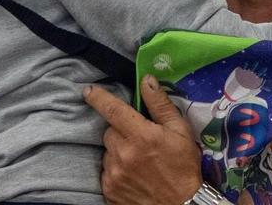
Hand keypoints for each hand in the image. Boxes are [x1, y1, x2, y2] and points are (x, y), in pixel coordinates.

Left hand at [84, 75, 201, 204]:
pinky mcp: (109, 190)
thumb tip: (146, 80)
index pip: (113, 110)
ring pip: (107, 152)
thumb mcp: (180, 132)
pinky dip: (116, 170)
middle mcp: (124, 154)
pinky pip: (106, 172)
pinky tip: (133, 174)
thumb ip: (160, 104)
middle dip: (121, 132)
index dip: (98, 98)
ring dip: (118, 152)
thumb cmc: (183, 167)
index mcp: (141, 136)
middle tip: (138, 140)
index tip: (88, 91)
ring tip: (138, 161)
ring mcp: (114, 174)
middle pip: (109, 132)